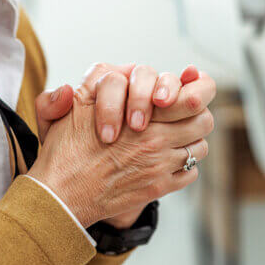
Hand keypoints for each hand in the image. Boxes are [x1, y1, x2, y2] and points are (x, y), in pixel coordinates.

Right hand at [27, 78, 214, 228]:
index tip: (190, 92)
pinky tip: (168, 162)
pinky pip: (191, 173)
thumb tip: (124, 69)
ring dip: (192, 141)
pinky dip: (184, 167)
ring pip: (200, 147)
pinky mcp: (159, 188)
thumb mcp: (77, 105)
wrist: (61, 195)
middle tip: (184, 115)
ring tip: (176, 139)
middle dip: (197, 115)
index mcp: (140, 114)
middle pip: (204, 120)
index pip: (192, 98)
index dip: (197, 91)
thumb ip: (98, 80)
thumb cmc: (65, 149)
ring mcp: (160, 165)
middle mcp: (156, 139)